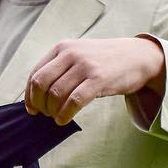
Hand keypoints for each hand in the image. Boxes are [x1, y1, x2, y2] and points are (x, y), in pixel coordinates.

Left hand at [25, 37, 164, 124]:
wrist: (139, 56)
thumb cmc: (106, 60)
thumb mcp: (80, 55)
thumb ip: (60, 68)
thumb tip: (38, 94)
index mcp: (62, 48)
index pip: (35, 73)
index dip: (29, 95)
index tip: (31, 109)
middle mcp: (71, 54)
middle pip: (41, 84)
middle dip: (39, 104)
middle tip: (45, 114)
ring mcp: (85, 66)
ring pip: (56, 94)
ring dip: (52, 111)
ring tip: (56, 117)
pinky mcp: (98, 79)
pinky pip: (74, 101)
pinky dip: (64, 114)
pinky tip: (64, 120)